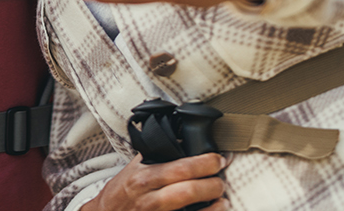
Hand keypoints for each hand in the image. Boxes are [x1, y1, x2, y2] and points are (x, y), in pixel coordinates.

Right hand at [85, 153, 227, 210]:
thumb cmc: (121, 191)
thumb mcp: (134, 168)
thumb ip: (156, 155)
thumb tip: (182, 140)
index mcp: (144, 177)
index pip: (180, 168)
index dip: (204, 163)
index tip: (218, 159)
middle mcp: (149, 198)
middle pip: (188, 191)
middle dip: (212, 184)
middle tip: (221, 179)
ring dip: (213, 205)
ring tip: (222, 198)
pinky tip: (213, 210)